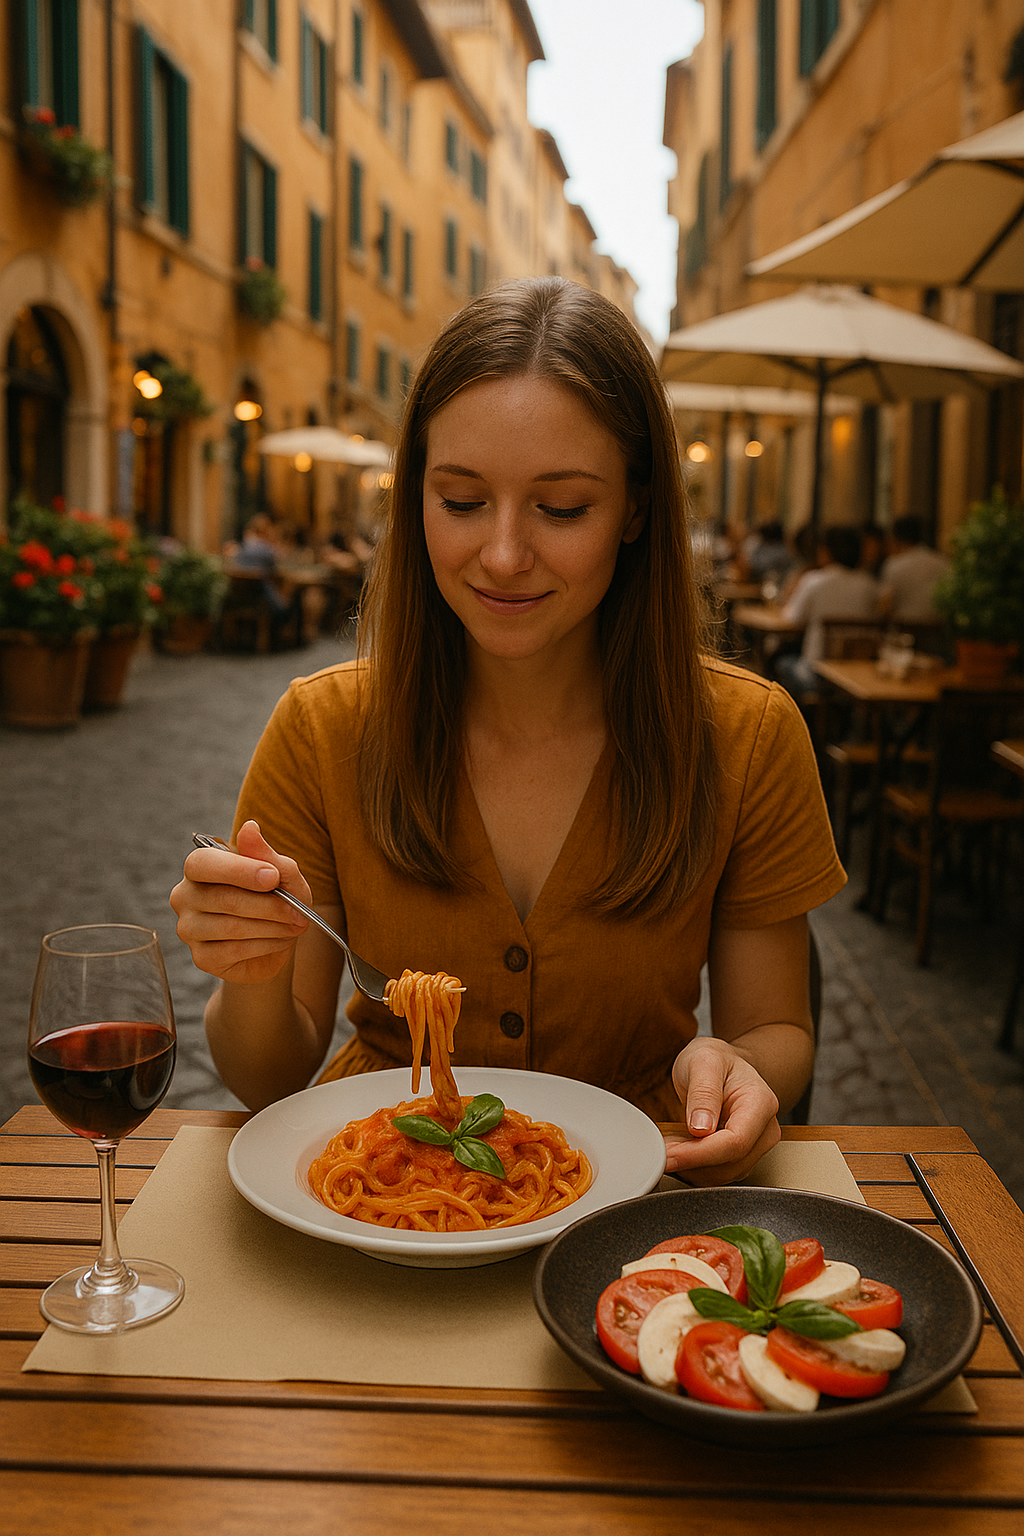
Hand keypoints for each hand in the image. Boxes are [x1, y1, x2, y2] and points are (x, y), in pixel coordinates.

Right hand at [169, 820, 311, 985]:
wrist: (277, 938)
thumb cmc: (275, 898)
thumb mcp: (281, 873)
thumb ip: (265, 854)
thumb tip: (249, 827)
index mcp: (199, 867)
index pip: (204, 863)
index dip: (239, 870)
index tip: (273, 877)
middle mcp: (185, 896)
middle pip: (223, 898)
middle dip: (268, 905)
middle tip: (298, 912)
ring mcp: (189, 928)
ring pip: (231, 927)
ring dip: (272, 927)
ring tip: (294, 925)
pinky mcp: (201, 957)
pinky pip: (234, 950)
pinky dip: (265, 945)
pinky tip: (280, 940)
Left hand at [663, 1037, 780, 1185]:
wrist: (726, 1065)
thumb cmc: (718, 1060)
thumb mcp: (703, 1060)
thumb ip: (703, 1092)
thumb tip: (701, 1129)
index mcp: (760, 1103)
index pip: (735, 1142)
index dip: (700, 1154)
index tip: (669, 1156)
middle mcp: (765, 1130)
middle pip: (730, 1164)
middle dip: (691, 1163)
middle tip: (659, 1149)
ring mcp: (756, 1146)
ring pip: (723, 1174)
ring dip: (691, 1168)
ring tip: (667, 1145)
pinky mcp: (742, 1157)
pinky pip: (718, 1172)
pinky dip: (694, 1168)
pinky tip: (679, 1150)